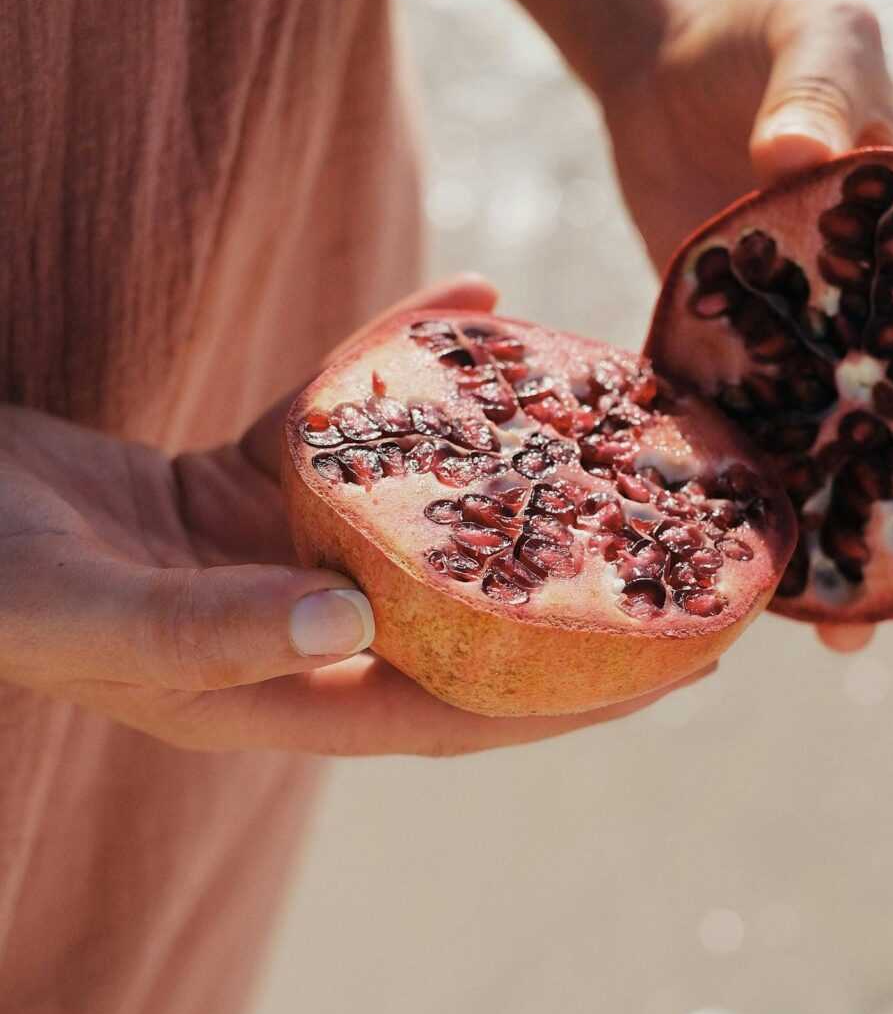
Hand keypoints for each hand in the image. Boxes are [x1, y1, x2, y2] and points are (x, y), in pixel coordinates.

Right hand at [0, 276, 708, 753]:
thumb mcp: (86, 607)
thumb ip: (209, 626)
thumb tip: (352, 625)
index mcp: (272, 696)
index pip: (456, 714)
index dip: (573, 699)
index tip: (683, 661)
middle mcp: (294, 632)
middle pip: (465, 619)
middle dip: (575, 590)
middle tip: (685, 539)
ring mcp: (273, 553)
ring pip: (419, 513)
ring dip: (503, 469)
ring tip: (602, 415)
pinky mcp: (244, 480)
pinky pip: (346, 422)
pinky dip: (399, 365)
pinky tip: (465, 299)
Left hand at [600, 0, 892, 648]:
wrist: (664, 53)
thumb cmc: (766, 30)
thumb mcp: (814, 30)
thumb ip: (819, 81)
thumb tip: (801, 151)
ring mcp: (817, 344)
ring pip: (856, 458)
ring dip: (863, 539)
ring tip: (850, 626)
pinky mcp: (739, 355)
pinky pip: (759, 441)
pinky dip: (763, 499)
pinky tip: (751, 563)